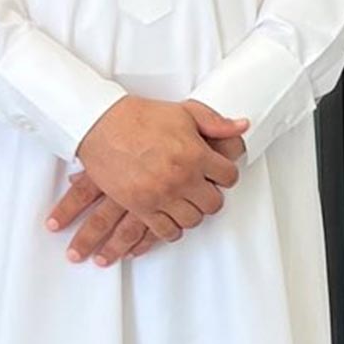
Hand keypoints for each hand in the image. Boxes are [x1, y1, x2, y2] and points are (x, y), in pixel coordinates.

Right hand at [64, 98, 247, 260]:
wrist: (101, 125)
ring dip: (192, 213)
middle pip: (213, 203)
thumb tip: (242, 126)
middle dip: (210, 196)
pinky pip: (165, 231)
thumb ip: (215, 122)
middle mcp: (181, 178)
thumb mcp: (184, 112)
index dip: (225, 174)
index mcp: (196, 154)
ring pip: (192, 220)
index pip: (229, 176)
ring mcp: (161, 195)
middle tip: (202, 190)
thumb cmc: (141, 117)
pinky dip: (171, 229)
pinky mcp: (140, 207)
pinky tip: (170, 219)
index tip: (218, 173)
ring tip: (186, 203)